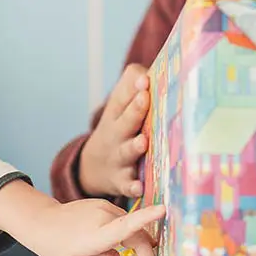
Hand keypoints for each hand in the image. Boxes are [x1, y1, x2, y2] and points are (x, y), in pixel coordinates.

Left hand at [0, 180, 164, 255]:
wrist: (41, 222)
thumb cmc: (57, 249)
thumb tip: (117, 255)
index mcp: (97, 234)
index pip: (125, 226)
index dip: (146, 218)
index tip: (163, 209)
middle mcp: (103, 216)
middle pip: (136, 233)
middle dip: (147, 252)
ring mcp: (103, 207)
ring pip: (130, 226)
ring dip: (136, 243)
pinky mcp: (103, 204)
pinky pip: (121, 220)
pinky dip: (126, 233)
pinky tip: (119, 245)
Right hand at [79, 64, 150, 197]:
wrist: (93, 167)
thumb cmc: (119, 129)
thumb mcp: (119, 107)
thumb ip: (136, 86)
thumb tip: (162, 67)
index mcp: (117, 113)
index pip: (123, 96)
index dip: (133, 87)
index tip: (145, 80)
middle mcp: (116, 134)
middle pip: (125, 121)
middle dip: (135, 110)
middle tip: (144, 98)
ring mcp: (118, 158)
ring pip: (127, 152)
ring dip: (134, 147)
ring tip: (142, 142)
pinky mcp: (121, 181)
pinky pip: (127, 185)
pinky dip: (132, 187)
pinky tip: (140, 188)